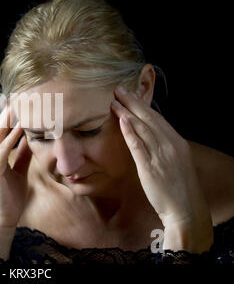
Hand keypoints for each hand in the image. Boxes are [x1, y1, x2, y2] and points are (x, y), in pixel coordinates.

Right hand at [0, 106, 31, 229]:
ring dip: (9, 121)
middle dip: (8, 114)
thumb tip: (29, 138)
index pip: (0, 133)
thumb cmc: (11, 196)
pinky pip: (3, 151)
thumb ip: (22, 154)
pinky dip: (11, 138)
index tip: (20, 104)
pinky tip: (20, 128)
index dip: (9, 118)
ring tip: (19, 106)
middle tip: (18, 97)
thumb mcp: (19, 170)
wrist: (3, 218)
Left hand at [110, 86, 212, 251]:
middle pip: (149, 118)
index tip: (130, 95)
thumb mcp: (176, 162)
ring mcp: (160, 156)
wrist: (185, 209)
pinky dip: (130, 132)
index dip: (142, 105)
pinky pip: (138, 146)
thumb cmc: (179, 187)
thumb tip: (149, 136)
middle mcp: (170, 145)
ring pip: (142, 128)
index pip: (157, 118)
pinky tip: (122, 121)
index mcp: (177, 142)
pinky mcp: (150, 168)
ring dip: (127, 112)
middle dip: (133, 102)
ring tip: (114, 101)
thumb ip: (163, 147)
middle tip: (118, 89)